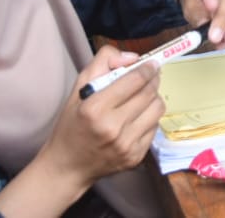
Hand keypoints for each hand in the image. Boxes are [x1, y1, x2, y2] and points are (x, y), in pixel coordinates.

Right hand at [35, 45, 163, 192]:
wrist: (67, 166)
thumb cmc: (72, 125)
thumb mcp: (78, 88)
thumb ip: (103, 62)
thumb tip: (133, 58)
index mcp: (94, 108)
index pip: (134, 80)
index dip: (147, 68)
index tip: (151, 64)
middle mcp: (112, 127)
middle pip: (149, 93)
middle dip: (153, 80)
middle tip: (151, 76)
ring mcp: (125, 145)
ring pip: (157, 109)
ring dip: (154, 98)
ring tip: (143, 97)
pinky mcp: (135, 157)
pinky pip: (155, 128)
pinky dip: (149, 118)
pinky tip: (137, 117)